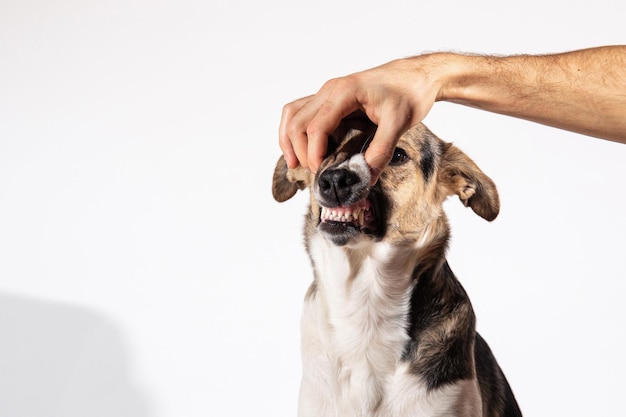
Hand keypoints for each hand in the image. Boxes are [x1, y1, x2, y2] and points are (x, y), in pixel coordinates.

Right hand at [278, 57, 443, 183]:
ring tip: (296, 163)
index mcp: (344, 93)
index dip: (314, 154)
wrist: (418, 76)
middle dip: (299, 151)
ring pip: (292, 114)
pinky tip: (302, 149)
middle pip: (297, 122)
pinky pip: (301, 112)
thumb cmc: (409, 93)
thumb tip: (365, 177)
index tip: (322, 173)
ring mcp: (327, 93)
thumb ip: (381, 151)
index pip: (316, 127)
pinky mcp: (330, 99)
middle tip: (315, 172)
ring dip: (289, 139)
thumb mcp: (399, 123)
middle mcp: (330, 90)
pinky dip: (295, 131)